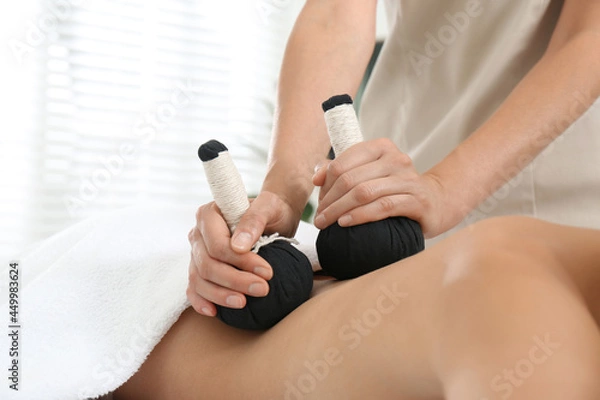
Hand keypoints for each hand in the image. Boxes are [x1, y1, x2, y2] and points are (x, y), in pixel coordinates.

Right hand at [186, 191, 299, 315]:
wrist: (273, 216)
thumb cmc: (270, 210)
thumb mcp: (268, 208)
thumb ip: (253, 220)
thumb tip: (238, 246)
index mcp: (208, 214)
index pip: (217, 245)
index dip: (240, 262)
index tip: (267, 272)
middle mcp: (198, 234)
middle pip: (207, 265)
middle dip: (234, 281)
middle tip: (262, 290)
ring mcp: (197, 253)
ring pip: (199, 279)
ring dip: (220, 295)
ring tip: (243, 303)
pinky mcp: (201, 269)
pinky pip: (194, 288)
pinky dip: (201, 301)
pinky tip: (214, 312)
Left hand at [312, 138, 446, 237]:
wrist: (436, 201)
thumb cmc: (395, 189)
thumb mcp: (369, 174)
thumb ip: (341, 171)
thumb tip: (317, 177)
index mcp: (381, 147)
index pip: (343, 163)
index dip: (326, 184)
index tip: (319, 203)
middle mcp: (396, 159)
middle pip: (351, 179)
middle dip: (330, 201)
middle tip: (319, 219)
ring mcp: (408, 179)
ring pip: (364, 192)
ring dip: (340, 210)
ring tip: (327, 224)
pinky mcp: (417, 201)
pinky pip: (383, 207)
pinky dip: (360, 215)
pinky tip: (345, 223)